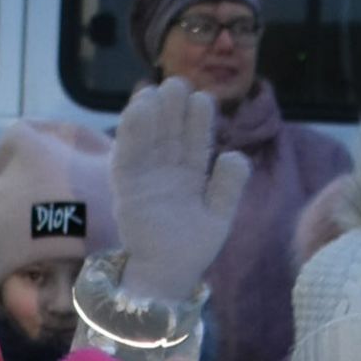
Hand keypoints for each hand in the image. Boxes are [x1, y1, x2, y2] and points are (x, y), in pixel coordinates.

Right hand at [111, 81, 249, 304]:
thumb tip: (234, 154)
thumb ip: (228, 186)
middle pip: (168, 133)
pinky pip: (127, 156)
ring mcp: (144, 179)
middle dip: (172, 108)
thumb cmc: (191, 250)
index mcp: (188, 175)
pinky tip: (136, 110)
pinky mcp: (126, 189)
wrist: (168, 278)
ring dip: (149, 114)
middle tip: (177, 82)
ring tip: (155, 89)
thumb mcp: (218, 216)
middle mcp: (165, 172)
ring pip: (146, 139)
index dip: (197, 120)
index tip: (202, 97)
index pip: (193, 141)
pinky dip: (130, 134)